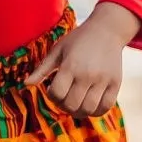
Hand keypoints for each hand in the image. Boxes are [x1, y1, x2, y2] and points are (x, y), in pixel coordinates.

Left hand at [23, 2, 140, 117]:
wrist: (107, 30)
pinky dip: (96, 111)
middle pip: (72, 105)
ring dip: (79, 110)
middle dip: (63, 105)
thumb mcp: (57, 50)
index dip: (51, 95)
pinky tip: (89, 103)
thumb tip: (25, 84)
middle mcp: (87, 74)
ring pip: (88, 109)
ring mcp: (103, 80)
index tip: (53, 88)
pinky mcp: (116, 84)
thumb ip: (42, 69)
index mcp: (70, 66)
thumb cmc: (78, 40)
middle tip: (64, 97)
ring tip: (76, 102)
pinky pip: (105, 107)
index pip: (56, 94)